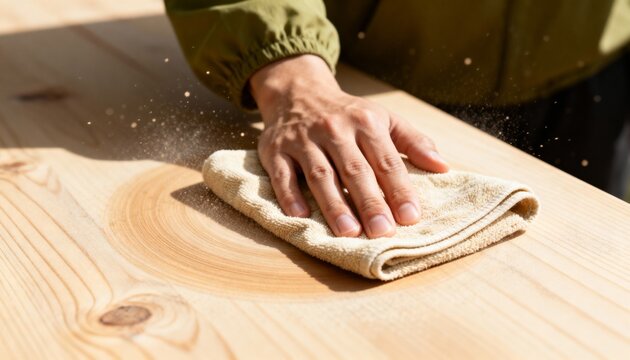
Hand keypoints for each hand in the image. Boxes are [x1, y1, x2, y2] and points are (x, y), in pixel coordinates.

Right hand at [250, 55, 448, 237]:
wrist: (298, 92)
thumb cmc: (348, 114)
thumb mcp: (383, 118)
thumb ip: (413, 141)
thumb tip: (442, 167)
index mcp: (365, 122)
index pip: (385, 160)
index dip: (398, 189)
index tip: (410, 217)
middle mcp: (334, 129)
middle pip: (354, 170)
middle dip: (370, 202)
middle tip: (382, 232)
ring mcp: (302, 139)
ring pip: (320, 175)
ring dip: (334, 204)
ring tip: (349, 232)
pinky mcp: (275, 149)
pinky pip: (282, 175)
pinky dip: (290, 195)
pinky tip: (302, 216)